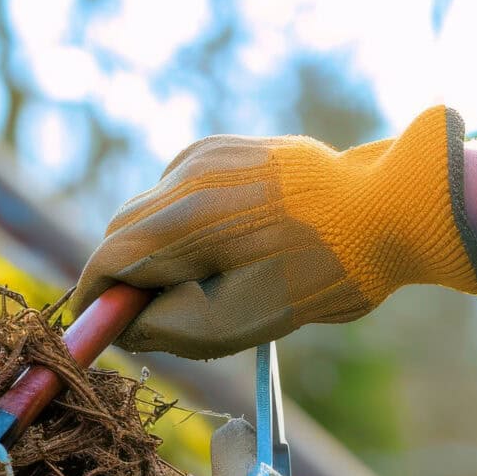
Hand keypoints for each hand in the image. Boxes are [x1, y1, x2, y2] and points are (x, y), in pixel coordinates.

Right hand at [73, 106, 476, 358]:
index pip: (109, 258)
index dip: (93, 299)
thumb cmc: (321, 274)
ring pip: (148, 209)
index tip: (90, 328)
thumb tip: (122, 325)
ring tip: (202, 283)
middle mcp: (188, 174)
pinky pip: (178, 190)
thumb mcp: (240, 322)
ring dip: (154, 249)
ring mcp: (207, 153)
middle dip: (123, 276)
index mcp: (188, 218)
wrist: (386, 211)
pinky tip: (225, 245)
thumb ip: (167, 327)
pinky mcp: (225, 147)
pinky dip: (182, 223)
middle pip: (123, 231)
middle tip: (148, 319)